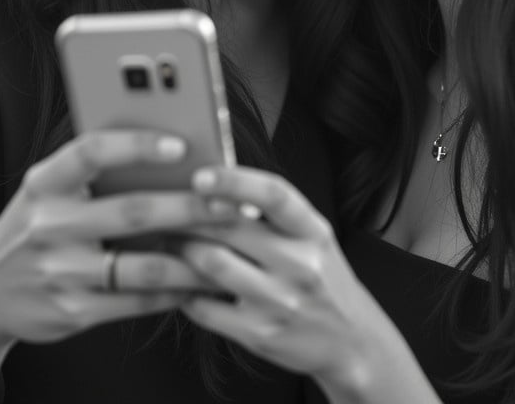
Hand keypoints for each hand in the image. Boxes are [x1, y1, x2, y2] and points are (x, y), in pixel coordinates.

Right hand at [0, 130, 231, 350]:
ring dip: (193, 258)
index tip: (180, 145)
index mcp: (44, 183)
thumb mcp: (48, 189)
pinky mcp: (72, 312)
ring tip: (228, 247)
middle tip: (231, 202)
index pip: (91, 152)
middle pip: (133, 212)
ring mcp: (60, 272)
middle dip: (190, 207)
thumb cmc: (35, 224)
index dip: (136, 146)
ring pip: (143, 266)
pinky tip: (199, 281)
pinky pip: (137, 302)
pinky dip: (174, 292)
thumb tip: (170, 150)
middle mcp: (48, 225)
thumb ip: (94, 170)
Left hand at [179, 166, 398, 396]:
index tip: (200, 174)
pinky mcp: (260, 334)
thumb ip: (272, 212)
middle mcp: (300, 264)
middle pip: (231, 227)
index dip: (234, 181)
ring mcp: (280, 301)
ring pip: (211, 264)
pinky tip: (178, 281)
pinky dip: (184, 291)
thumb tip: (213, 185)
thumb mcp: (311, 236)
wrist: (351, 340)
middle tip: (162, 205)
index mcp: (313, 230)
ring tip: (166, 238)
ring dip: (181, 248)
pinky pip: (206, 307)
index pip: (274, 194)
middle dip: (188, 214)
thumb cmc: (321, 276)